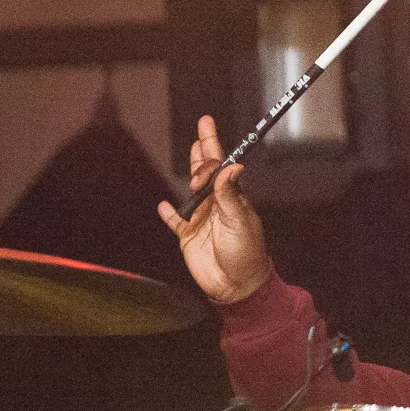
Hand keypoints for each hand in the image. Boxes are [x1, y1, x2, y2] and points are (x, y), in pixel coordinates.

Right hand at [158, 115, 271, 303]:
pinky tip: (163, 205)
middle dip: (204, 148)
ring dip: (191, 174)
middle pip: (207, 171)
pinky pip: (175, 221)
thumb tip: (233, 166)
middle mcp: (216, 204)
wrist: (236, 285)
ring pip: (192, 191)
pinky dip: (168, 213)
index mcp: (232, 197)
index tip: (207, 127)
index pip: (221, 166)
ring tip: (192, 152)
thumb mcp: (239, 221)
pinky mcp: (188, 236)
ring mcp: (201, 219)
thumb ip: (231, 195)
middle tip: (204, 125)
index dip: (213, 146)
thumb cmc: (246, 253)